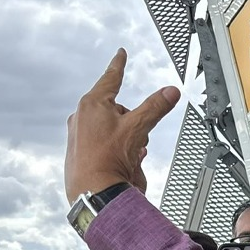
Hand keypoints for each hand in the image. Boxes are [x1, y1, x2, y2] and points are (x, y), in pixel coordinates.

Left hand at [64, 48, 180, 202]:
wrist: (94, 194)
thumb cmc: (107, 160)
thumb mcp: (138, 128)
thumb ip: (156, 107)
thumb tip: (170, 91)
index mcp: (92, 104)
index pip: (111, 78)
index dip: (119, 65)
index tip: (120, 55)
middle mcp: (82, 117)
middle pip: (116, 109)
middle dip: (132, 121)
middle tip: (138, 136)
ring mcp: (79, 136)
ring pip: (113, 129)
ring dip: (127, 138)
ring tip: (131, 154)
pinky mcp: (81, 154)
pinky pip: (107, 145)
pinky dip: (119, 151)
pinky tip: (126, 162)